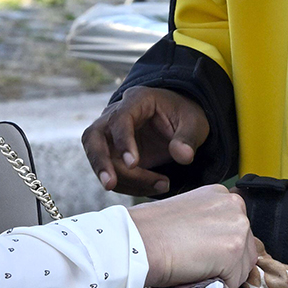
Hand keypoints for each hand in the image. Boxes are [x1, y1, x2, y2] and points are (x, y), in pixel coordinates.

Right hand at [82, 86, 211, 195]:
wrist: (179, 122)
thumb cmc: (184, 117)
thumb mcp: (194, 123)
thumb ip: (188, 138)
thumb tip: (183, 156)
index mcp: (137, 100)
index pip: (120, 118)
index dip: (123, 141)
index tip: (133, 164)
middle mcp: (116, 114)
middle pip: (93, 136)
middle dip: (100, 162)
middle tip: (110, 185)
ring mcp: (110, 134)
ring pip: (98, 157)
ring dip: (119, 178)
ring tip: (156, 187)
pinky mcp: (112, 153)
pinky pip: (110, 171)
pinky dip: (127, 184)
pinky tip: (152, 187)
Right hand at [129, 185, 259, 287]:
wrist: (137, 241)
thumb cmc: (149, 230)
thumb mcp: (186, 213)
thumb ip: (208, 223)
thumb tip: (216, 243)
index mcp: (221, 195)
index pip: (236, 230)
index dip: (220, 247)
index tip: (203, 252)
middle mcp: (234, 206)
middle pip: (245, 247)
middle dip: (226, 261)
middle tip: (197, 261)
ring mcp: (237, 227)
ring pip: (243, 266)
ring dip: (223, 274)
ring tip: (195, 267)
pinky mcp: (234, 250)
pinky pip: (235, 280)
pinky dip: (218, 284)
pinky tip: (197, 273)